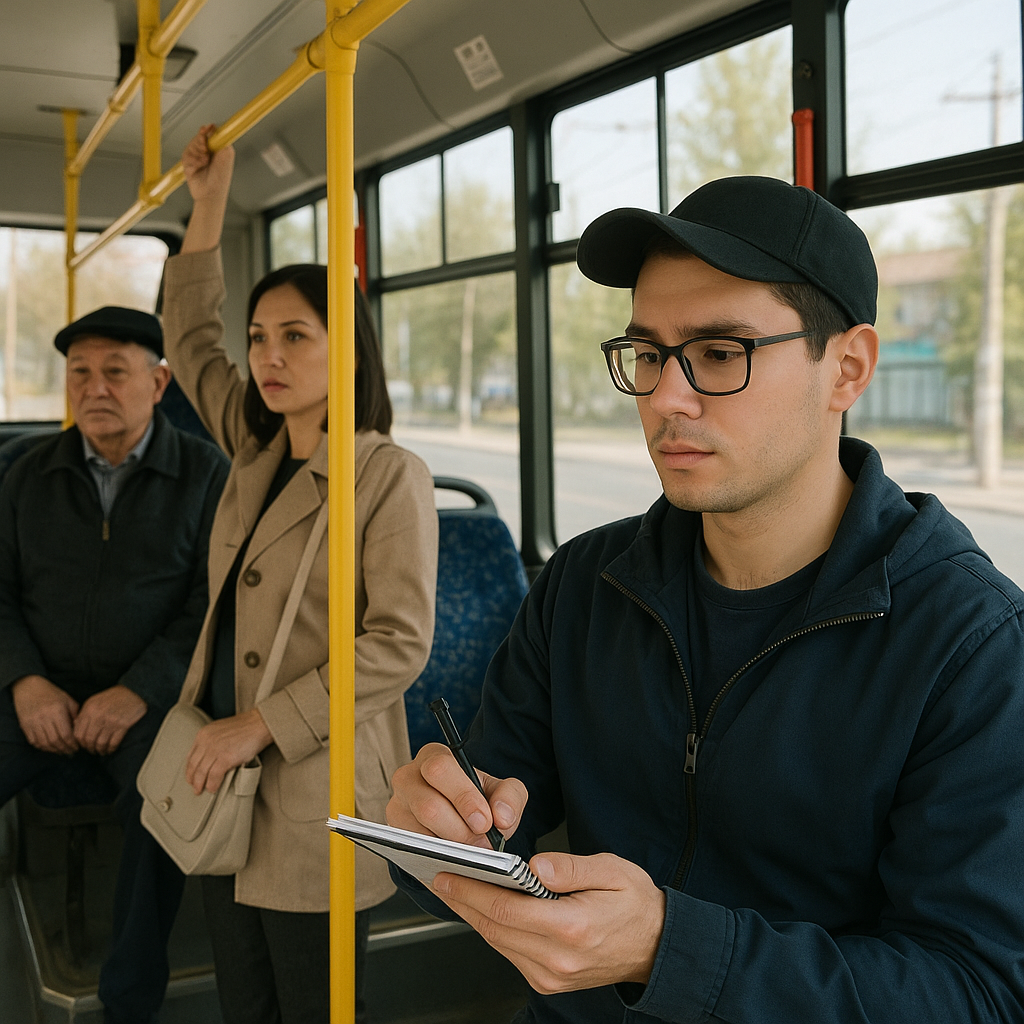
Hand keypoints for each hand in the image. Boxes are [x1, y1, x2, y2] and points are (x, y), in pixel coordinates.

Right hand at [11, 675, 79, 754]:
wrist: (29, 687)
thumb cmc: (52, 694)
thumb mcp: (68, 701)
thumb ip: (75, 715)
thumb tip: (80, 731)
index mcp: (57, 711)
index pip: (66, 734)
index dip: (72, 744)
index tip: (77, 747)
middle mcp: (44, 718)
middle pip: (55, 741)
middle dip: (65, 749)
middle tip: (71, 751)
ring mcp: (33, 723)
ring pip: (44, 743)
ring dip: (54, 750)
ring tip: (62, 751)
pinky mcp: (25, 726)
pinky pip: (34, 742)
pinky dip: (42, 747)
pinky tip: (50, 747)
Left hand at [74, 685, 146, 754]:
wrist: (133, 692)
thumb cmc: (112, 697)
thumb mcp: (94, 701)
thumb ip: (83, 714)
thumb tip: (75, 727)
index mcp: (89, 709)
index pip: (78, 733)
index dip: (80, 743)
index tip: (84, 745)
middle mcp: (98, 716)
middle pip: (88, 740)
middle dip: (89, 748)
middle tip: (92, 750)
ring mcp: (111, 721)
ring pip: (100, 743)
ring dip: (100, 750)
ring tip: (102, 751)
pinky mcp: (123, 725)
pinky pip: (113, 743)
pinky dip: (111, 749)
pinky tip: (110, 749)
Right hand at [181, 124, 234, 202]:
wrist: (210, 193)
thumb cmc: (221, 178)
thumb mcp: (226, 155)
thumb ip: (223, 139)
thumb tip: (217, 127)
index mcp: (217, 147)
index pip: (210, 132)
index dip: (207, 129)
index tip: (207, 128)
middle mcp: (207, 150)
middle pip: (199, 136)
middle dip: (201, 141)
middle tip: (206, 150)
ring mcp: (197, 156)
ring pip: (191, 144)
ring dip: (197, 152)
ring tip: (204, 162)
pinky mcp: (188, 162)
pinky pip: (186, 154)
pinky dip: (192, 160)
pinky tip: (198, 167)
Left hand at [186, 709, 271, 793]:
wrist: (260, 723)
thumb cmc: (245, 728)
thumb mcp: (221, 731)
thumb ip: (212, 742)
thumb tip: (208, 760)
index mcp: (204, 734)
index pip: (190, 756)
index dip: (189, 770)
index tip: (192, 778)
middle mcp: (206, 741)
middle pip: (194, 766)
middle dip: (193, 780)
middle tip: (195, 788)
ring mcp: (215, 749)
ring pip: (201, 773)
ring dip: (200, 785)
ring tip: (202, 791)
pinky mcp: (226, 758)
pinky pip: (214, 776)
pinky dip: (212, 785)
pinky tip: (213, 789)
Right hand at [387, 742, 526, 847]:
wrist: (460, 822)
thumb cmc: (478, 801)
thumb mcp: (500, 792)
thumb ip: (510, 797)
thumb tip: (502, 817)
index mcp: (434, 756)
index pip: (440, 768)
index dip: (463, 797)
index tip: (484, 822)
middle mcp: (408, 777)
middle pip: (428, 806)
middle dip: (459, 830)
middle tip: (481, 843)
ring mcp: (397, 806)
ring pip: (419, 833)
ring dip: (450, 848)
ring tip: (471, 852)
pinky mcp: (394, 833)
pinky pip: (414, 851)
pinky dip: (438, 858)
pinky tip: (455, 858)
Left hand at [431, 851, 665, 994]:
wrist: (657, 945)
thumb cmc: (635, 903)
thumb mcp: (612, 870)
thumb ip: (571, 867)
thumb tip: (535, 866)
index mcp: (572, 928)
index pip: (506, 909)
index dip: (471, 891)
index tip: (448, 874)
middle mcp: (557, 959)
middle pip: (495, 928)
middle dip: (463, 901)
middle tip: (441, 877)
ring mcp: (551, 976)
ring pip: (499, 942)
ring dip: (474, 915)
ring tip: (456, 888)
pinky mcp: (548, 981)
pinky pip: (511, 953)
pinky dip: (494, 929)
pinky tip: (484, 908)